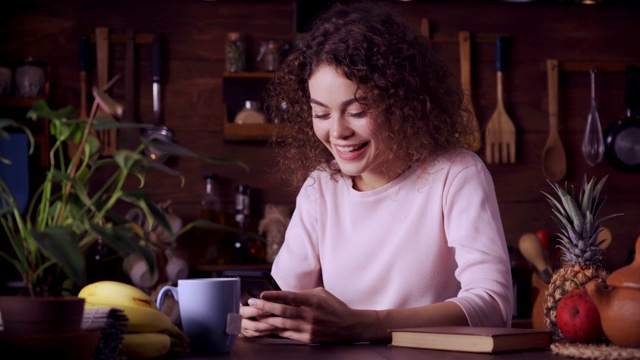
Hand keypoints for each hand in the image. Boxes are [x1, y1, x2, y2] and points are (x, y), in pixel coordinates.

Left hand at [245, 287, 370, 343]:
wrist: (350, 326)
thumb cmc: (334, 306)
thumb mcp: (321, 293)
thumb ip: (303, 294)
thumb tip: (284, 295)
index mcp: (313, 300)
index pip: (289, 297)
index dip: (274, 296)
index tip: (261, 294)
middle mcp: (309, 315)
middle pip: (282, 311)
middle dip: (264, 307)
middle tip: (252, 303)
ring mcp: (308, 328)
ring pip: (282, 324)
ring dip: (266, 320)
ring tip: (254, 316)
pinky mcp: (307, 338)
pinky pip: (287, 334)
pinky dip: (275, 330)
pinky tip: (266, 326)